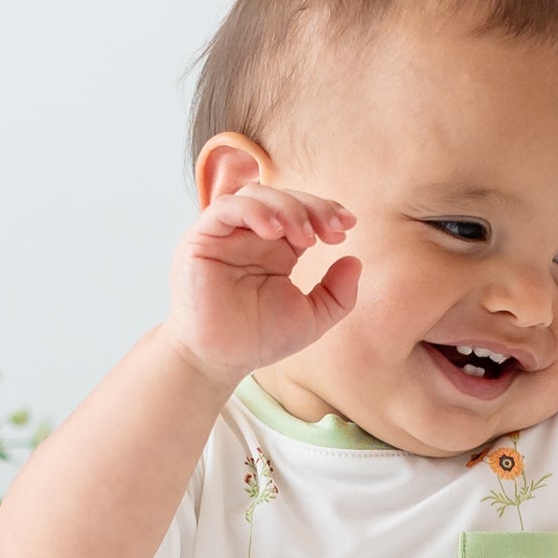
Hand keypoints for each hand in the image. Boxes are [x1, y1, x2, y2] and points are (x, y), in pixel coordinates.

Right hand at [167, 185, 360, 384]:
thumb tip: (355, 261)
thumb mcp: (311, 318)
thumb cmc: (258, 340)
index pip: (301, 212)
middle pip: (282, 198)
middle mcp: (251, 236)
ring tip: (305, 237)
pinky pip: (225, 209)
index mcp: (277, 248)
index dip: (325, 211)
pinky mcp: (202, 239)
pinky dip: (253, 211)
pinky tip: (274, 232)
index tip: (348, 226)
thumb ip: (337, 294)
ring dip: (286, 208)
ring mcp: (226, 235)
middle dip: (312, 207)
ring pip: (255, 195)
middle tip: (332, 231)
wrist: (220, 361)